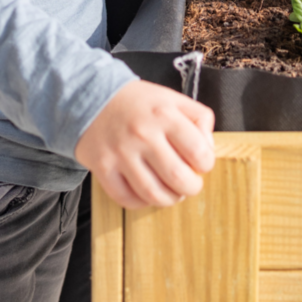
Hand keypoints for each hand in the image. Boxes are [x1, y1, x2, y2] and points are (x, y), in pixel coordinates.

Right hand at [75, 79, 215, 209]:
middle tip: (191, 184)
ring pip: (153, 194)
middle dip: (192, 187)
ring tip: (173, 192)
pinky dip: (142, 203)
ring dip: (170, 199)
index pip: (198, 151)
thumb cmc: (139, 103)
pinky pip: (127, 199)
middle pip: (178, 178)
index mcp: (165, 114)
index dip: (206, 164)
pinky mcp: (103, 168)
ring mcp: (121, 153)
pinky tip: (148, 193)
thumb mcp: (173, 99)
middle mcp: (143, 134)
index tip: (202, 164)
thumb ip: (199, 118)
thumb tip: (209, 149)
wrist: (92, 98)